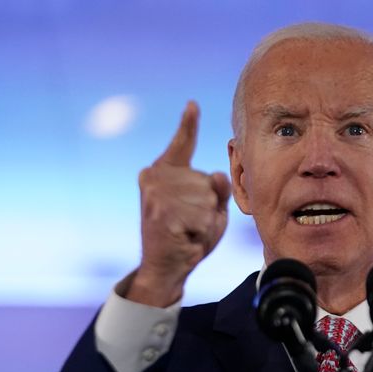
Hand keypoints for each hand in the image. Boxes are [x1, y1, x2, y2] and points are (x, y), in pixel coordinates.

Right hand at [126, 101, 230, 306]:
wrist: (168, 266)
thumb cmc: (190, 235)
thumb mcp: (212, 208)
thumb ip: (217, 189)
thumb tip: (215, 175)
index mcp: (166, 171)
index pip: (183, 143)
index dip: (189, 124)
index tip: (193, 105)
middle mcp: (155, 176)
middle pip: (209, 181)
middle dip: (210, 206)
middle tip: (191, 222)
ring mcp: (155, 194)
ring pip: (207, 200)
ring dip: (205, 221)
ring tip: (189, 230)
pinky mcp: (159, 213)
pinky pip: (202, 218)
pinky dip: (201, 232)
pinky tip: (185, 238)